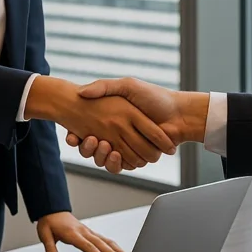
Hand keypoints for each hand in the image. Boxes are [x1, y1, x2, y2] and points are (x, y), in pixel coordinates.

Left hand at [36, 212, 127, 251]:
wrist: (52, 209)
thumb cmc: (49, 222)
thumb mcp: (44, 234)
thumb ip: (50, 248)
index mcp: (72, 233)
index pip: (87, 245)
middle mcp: (83, 231)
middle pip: (100, 243)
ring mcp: (88, 231)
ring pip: (105, 240)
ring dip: (116, 249)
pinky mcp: (90, 232)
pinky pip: (103, 239)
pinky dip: (112, 245)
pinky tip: (118, 251)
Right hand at [65, 78, 208, 173]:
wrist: (179, 113)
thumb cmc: (154, 97)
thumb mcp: (127, 86)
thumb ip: (104, 86)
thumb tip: (81, 92)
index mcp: (112, 118)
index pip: (86, 130)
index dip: (76, 136)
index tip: (72, 135)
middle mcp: (117, 134)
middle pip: (92, 148)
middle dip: (87, 148)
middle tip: (90, 139)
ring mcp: (127, 147)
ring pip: (104, 159)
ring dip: (99, 156)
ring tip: (103, 145)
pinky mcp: (136, 157)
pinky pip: (120, 166)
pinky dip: (115, 163)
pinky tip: (113, 153)